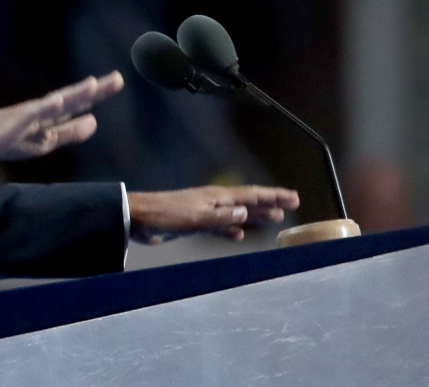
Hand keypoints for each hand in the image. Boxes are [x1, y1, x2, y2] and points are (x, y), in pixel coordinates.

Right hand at [0, 71, 123, 161]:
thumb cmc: (9, 138)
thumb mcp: (46, 140)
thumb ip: (70, 131)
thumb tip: (95, 121)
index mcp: (52, 115)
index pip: (79, 102)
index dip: (99, 92)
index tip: (118, 80)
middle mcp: (43, 110)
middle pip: (72, 98)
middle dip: (94, 90)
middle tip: (117, 78)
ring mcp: (29, 114)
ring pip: (56, 102)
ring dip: (73, 94)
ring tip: (93, 85)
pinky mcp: (15, 121)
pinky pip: (32, 113)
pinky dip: (46, 106)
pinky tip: (59, 99)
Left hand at [128, 185, 299, 243]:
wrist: (137, 218)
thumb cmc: (163, 214)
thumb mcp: (194, 218)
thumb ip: (219, 218)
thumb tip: (244, 214)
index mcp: (215, 197)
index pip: (250, 195)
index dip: (272, 197)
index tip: (293, 198)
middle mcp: (212, 202)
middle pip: (247, 202)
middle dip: (269, 204)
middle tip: (291, 205)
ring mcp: (203, 212)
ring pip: (236, 214)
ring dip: (255, 217)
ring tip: (274, 219)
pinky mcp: (193, 223)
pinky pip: (220, 226)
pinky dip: (232, 230)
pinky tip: (239, 236)